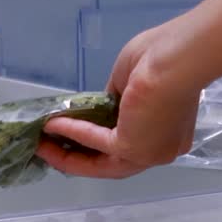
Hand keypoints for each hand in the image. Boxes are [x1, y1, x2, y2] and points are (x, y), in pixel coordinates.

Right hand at [37, 22, 202, 177]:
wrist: (179, 58)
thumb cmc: (164, 58)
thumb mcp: (133, 79)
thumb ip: (118, 97)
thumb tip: (103, 103)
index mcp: (167, 133)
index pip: (128, 146)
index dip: (97, 143)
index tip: (70, 136)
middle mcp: (160, 150)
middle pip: (111, 163)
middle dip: (76, 157)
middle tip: (49, 147)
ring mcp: (147, 153)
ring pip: (100, 163)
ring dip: (68, 155)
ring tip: (42, 145)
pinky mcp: (131, 148)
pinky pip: (94, 142)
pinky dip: (71, 133)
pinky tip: (51, 125)